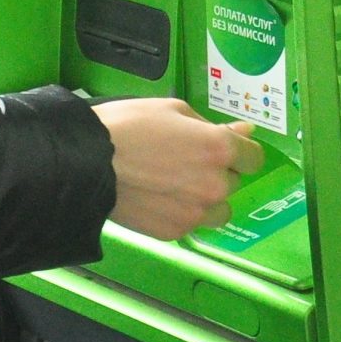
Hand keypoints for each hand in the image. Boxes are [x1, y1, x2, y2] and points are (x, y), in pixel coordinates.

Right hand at [90, 98, 263, 239]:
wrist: (86, 162)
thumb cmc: (127, 127)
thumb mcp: (174, 110)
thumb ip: (214, 126)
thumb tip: (243, 133)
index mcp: (218, 149)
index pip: (254, 157)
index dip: (241, 151)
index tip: (228, 149)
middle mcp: (214, 185)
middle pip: (234, 182)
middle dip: (217, 171)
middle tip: (184, 160)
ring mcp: (195, 212)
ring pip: (218, 209)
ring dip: (205, 197)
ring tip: (174, 184)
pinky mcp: (175, 231)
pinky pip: (192, 223)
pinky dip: (182, 212)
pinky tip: (158, 196)